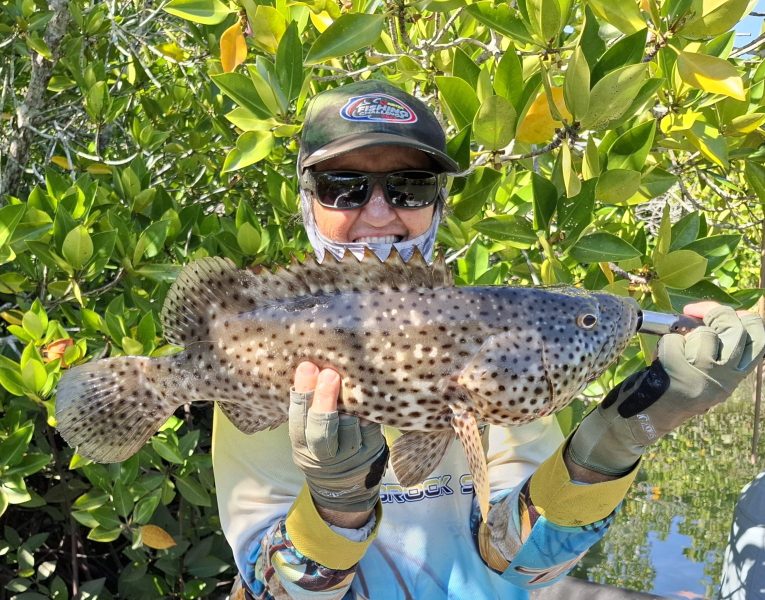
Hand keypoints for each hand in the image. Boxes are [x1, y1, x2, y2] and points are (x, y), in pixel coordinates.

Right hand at [288, 362, 388, 520]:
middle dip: (325, 400)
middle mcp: (324, 455)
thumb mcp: (306, 438)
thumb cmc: (323, 450)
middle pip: (323, 428)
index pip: (298, 420)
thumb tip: (312, 365)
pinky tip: (370, 388)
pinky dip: (370, 407)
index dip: (303, 394)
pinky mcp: (373, 450)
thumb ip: (308, 410)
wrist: (345, 490)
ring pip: (351, 426)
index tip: (307, 367)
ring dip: (351, 401)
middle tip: (330, 374)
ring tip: (353, 374)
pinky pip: (372, 425)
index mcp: (302, 447)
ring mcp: (351, 455)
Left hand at [568, 302, 764, 475]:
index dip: (744, 318)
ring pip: (705, 334)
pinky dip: (664, 343)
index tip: (720, 313)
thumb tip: (713, 314)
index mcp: (733, 379)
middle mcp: (724, 380)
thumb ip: (715, 350)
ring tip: (672, 351)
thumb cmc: (668, 390)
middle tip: (692, 314)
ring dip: (683, 334)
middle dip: (714, 312)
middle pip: (736, 329)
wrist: (641, 420)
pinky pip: (674, 341)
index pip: (759, 340)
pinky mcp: (679, 374)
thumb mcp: (703, 374)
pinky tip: (658, 359)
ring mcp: (703, 378)